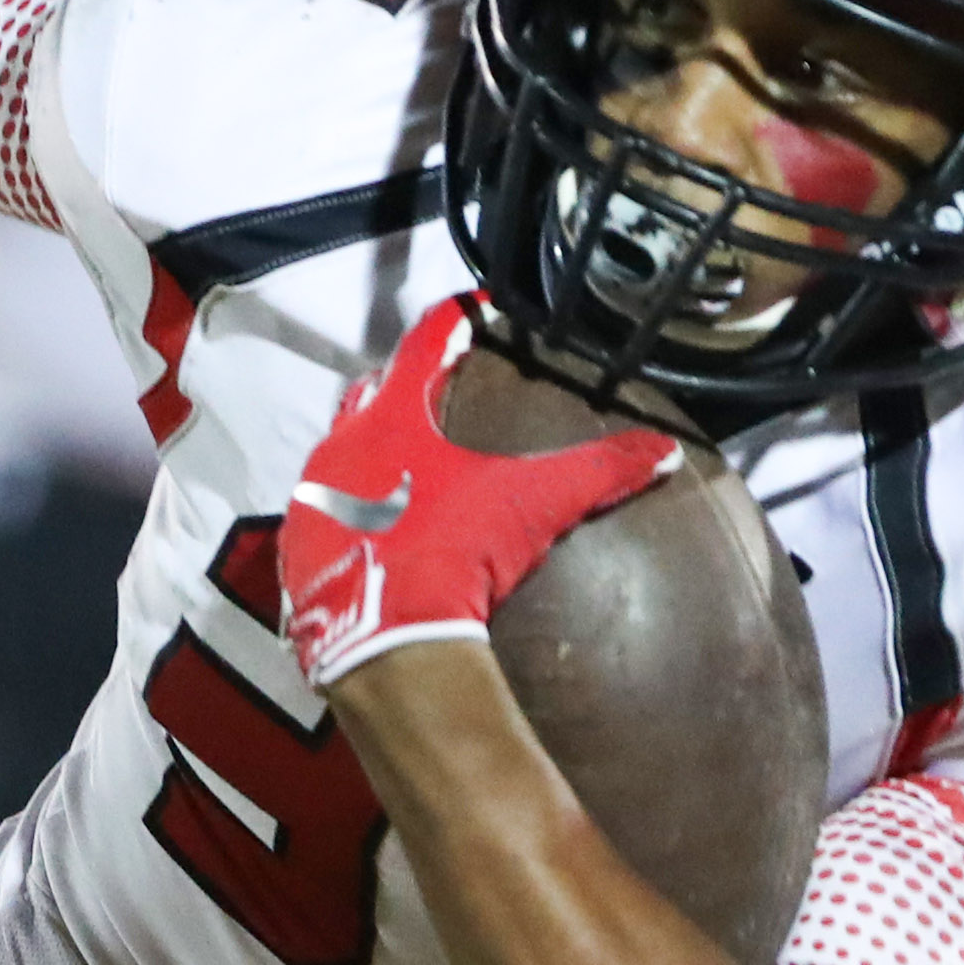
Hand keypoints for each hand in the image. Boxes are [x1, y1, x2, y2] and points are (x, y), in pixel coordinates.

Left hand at [277, 295, 677, 693]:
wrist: (388, 650)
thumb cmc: (456, 559)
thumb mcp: (531, 509)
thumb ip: (597, 473)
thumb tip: (666, 452)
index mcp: (388, 419)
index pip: (423, 346)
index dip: (453, 325)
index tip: (473, 314)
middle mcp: (336, 450)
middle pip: (369, 395)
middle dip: (399, 386)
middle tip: (431, 387)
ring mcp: (310, 504)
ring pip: (337, 455)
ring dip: (367, 449)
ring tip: (401, 458)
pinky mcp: (297, 556)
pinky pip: (322, 514)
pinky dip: (347, 508)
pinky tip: (373, 525)